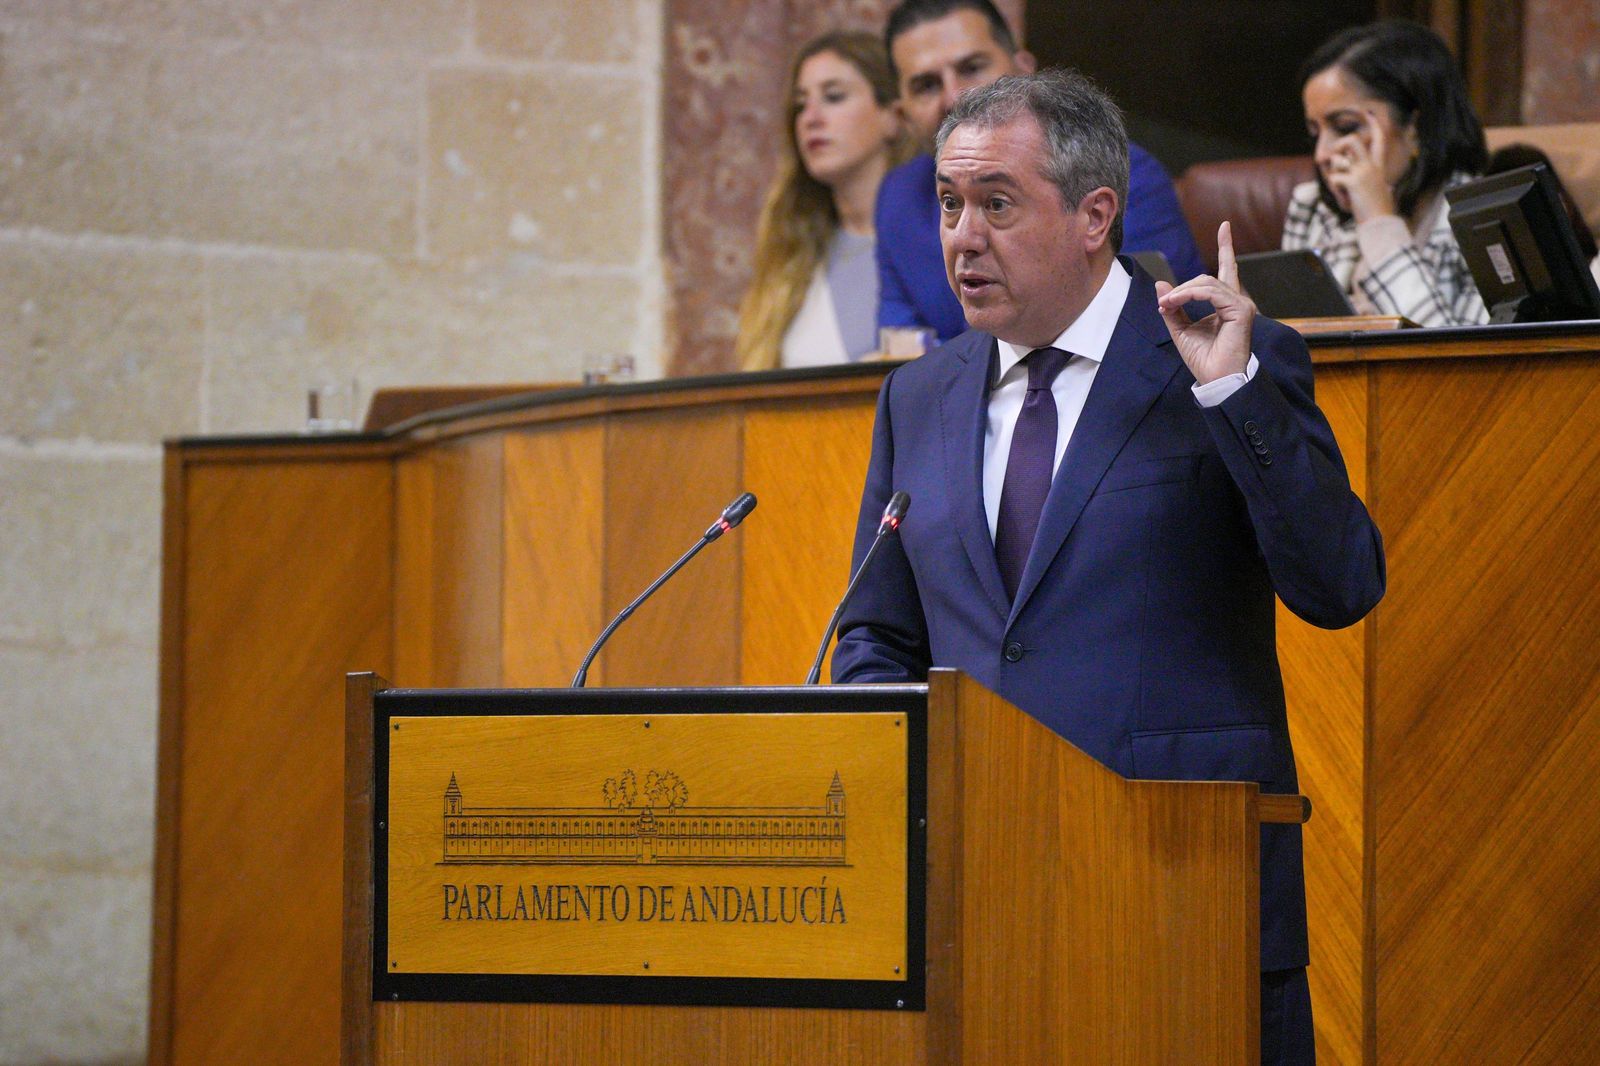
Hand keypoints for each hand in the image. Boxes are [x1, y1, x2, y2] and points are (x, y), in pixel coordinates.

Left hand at [1154, 221, 1253, 385]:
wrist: (1215, 380)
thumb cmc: (1203, 359)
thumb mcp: (1180, 330)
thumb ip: (1173, 307)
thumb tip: (1161, 285)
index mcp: (1226, 304)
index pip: (1228, 269)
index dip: (1226, 247)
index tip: (1225, 226)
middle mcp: (1237, 301)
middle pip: (1207, 277)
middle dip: (1182, 288)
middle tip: (1164, 302)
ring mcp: (1242, 305)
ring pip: (1207, 283)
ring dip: (1182, 293)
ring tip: (1167, 305)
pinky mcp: (1241, 310)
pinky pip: (1211, 292)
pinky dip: (1190, 295)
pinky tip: (1176, 303)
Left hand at [1325, 110, 1397, 222]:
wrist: (1381, 222)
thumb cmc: (1375, 208)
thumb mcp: (1373, 187)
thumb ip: (1361, 174)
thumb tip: (1343, 165)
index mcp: (1377, 166)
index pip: (1378, 140)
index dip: (1372, 125)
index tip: (1367, 112)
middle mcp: (1371, 165)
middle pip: (1352, 140)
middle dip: (1339, 145)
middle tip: (1335, 157)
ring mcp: (1363, 172)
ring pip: (1338, 159)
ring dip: (1334, 172)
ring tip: (1343, 188)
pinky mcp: (1354, 181)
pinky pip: (1334, 178)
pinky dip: (1335, 189)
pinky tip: (1345, 198)